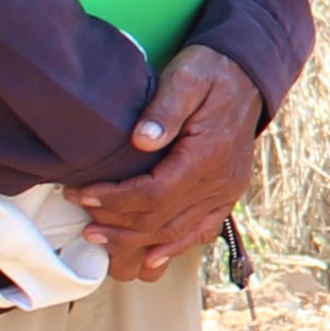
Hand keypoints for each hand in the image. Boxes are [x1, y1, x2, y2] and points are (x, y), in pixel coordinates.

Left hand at [73, 46, 261, 280]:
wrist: (247, 76)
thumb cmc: (210, 72)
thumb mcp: (188, 76)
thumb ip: (166, 107)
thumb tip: (142, 139)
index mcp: (209, 154)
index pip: (156, 192)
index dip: (116, 199)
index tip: (82, 194)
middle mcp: (221, 181)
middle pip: (163, 219)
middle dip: (119, 225)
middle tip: (84, 224)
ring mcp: (227, 192)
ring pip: (178, 232)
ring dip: (137, 241)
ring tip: (101, 239)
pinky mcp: (227, 195)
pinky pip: (201, 231)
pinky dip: (174, 248)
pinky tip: (149, 258)